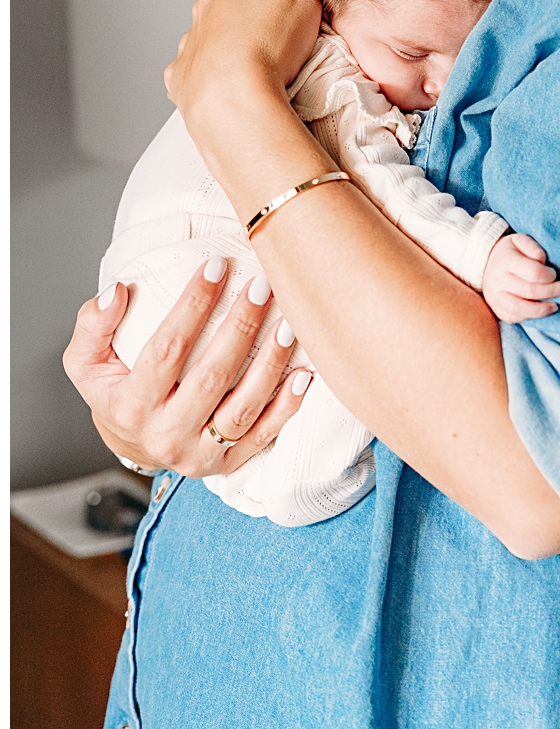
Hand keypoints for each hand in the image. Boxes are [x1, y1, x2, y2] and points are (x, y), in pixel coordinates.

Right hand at [65, 261, 308, 476]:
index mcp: (129, 407)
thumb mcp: (87, 362)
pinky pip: (266, 434)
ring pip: (243, 407)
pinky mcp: (229, 462)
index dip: (192, 306)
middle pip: (211, 377)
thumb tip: (117, 292)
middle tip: (261, 286)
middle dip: (240, 327)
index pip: (165, 349)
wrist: (135, 442)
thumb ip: (93, 325)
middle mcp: (165, 434)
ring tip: (288, 324)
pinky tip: (303, 373)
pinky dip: (288, 405)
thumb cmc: (116, 391)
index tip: (216, 267)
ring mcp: (200, 452)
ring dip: (270, 364)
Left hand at [165, 0, 323, 121]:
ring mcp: (194, 37)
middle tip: (291, 36)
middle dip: (267, 12)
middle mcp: (210, 4)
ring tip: (266, 61)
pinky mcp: (184, 70)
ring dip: (241, 38)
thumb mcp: (305, 1)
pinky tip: (237, 78)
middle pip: (245, 0)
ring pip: (222, 30)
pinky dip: (219, 67)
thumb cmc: (268, 51)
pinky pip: (204, 62)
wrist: (232, 99)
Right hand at [482, 233, 559, 321]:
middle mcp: (499, 280)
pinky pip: (513, 318)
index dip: (550, 275)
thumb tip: (542, 261)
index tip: (555, 274)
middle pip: (530, 291)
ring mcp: (495, 296)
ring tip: (556, 306)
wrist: (486, 263)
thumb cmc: (511, 251)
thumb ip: (533, 247)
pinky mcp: (496, 308)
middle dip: (553, 291)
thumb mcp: (520, 240)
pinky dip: (529, 317)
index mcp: (506, 261)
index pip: (534, 272)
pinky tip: (540, 311)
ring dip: (542, 310)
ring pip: (520, 309)